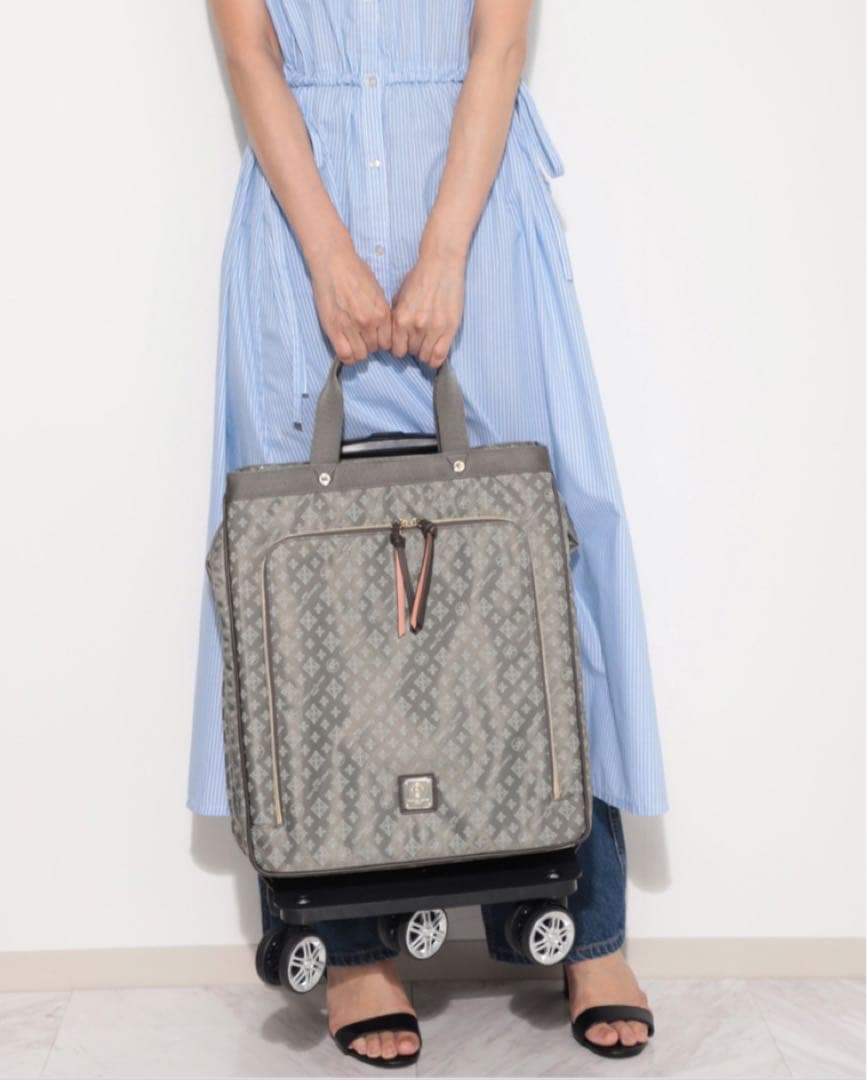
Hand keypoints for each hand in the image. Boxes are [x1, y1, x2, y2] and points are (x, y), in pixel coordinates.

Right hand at [307, 237, 392, 363]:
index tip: (375, 338)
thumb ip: (380, 311)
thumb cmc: (355, 272)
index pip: (387, 343)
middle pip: (373, 349)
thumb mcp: (377, 291)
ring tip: (353, 343)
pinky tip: (345, 348)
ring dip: (357, 351)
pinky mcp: (334, 329)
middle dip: (369, 346)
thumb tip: (381, 327)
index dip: (381, 342)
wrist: (333, 263)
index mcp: (382, 313)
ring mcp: (351, 327)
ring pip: (360, 355)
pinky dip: (346, 356)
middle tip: (361, 338)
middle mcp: (369, 323)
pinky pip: (344, 355)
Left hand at [390, 248, 465, 368]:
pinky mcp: (449, 329)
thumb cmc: (420, 278)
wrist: (441, 265)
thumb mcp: (400, 296)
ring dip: (425, 352)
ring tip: (427, 343)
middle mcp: (414, 327)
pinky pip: (440, 355)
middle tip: (417, 340)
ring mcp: (432, 329)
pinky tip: (435, 354)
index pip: (395, 349)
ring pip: (425, 356)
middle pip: (410, 353)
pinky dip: (436, 359)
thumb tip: (393, 333)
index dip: (399, 348)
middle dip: (412, 348)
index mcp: (400, 319)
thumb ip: (396, 316)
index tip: (404, 344)